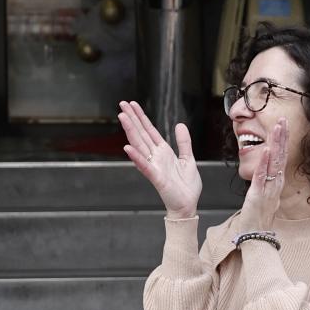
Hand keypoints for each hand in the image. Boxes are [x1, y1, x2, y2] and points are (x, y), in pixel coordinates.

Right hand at [118, 100, 202, 218]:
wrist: (188, 205)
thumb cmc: (186, 186)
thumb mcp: (188, 159)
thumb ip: (183, 142)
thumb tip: (179, 125)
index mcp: (163, 151)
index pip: (149, 130)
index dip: (141, 117)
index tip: (132, 105)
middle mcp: (155, 157)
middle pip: (141, 134)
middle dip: (132, 118)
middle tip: (122, 104)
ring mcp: (154, 166)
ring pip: (140, 145)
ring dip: (131, 132)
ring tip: (122, 118)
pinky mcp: (156, 178)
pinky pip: (144, 166)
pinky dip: (136, 157)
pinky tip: (127, 148)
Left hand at [239, 117, 287, 229]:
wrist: (256, 238)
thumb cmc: (259, 218)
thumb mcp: (265, 196)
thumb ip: (267, 182)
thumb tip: (267, 171)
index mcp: (276, 183)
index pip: (281, 158)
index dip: (283, 141)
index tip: (283, 126)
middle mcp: (275, 185)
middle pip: (281, 157)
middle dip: (282, 137)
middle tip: (283, 120)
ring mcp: (268, 190)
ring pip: (274, 163)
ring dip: (276, 145)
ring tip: (277, 129)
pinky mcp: (257, 196)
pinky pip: (262, 177)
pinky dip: (264, 164)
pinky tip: (266, 151)